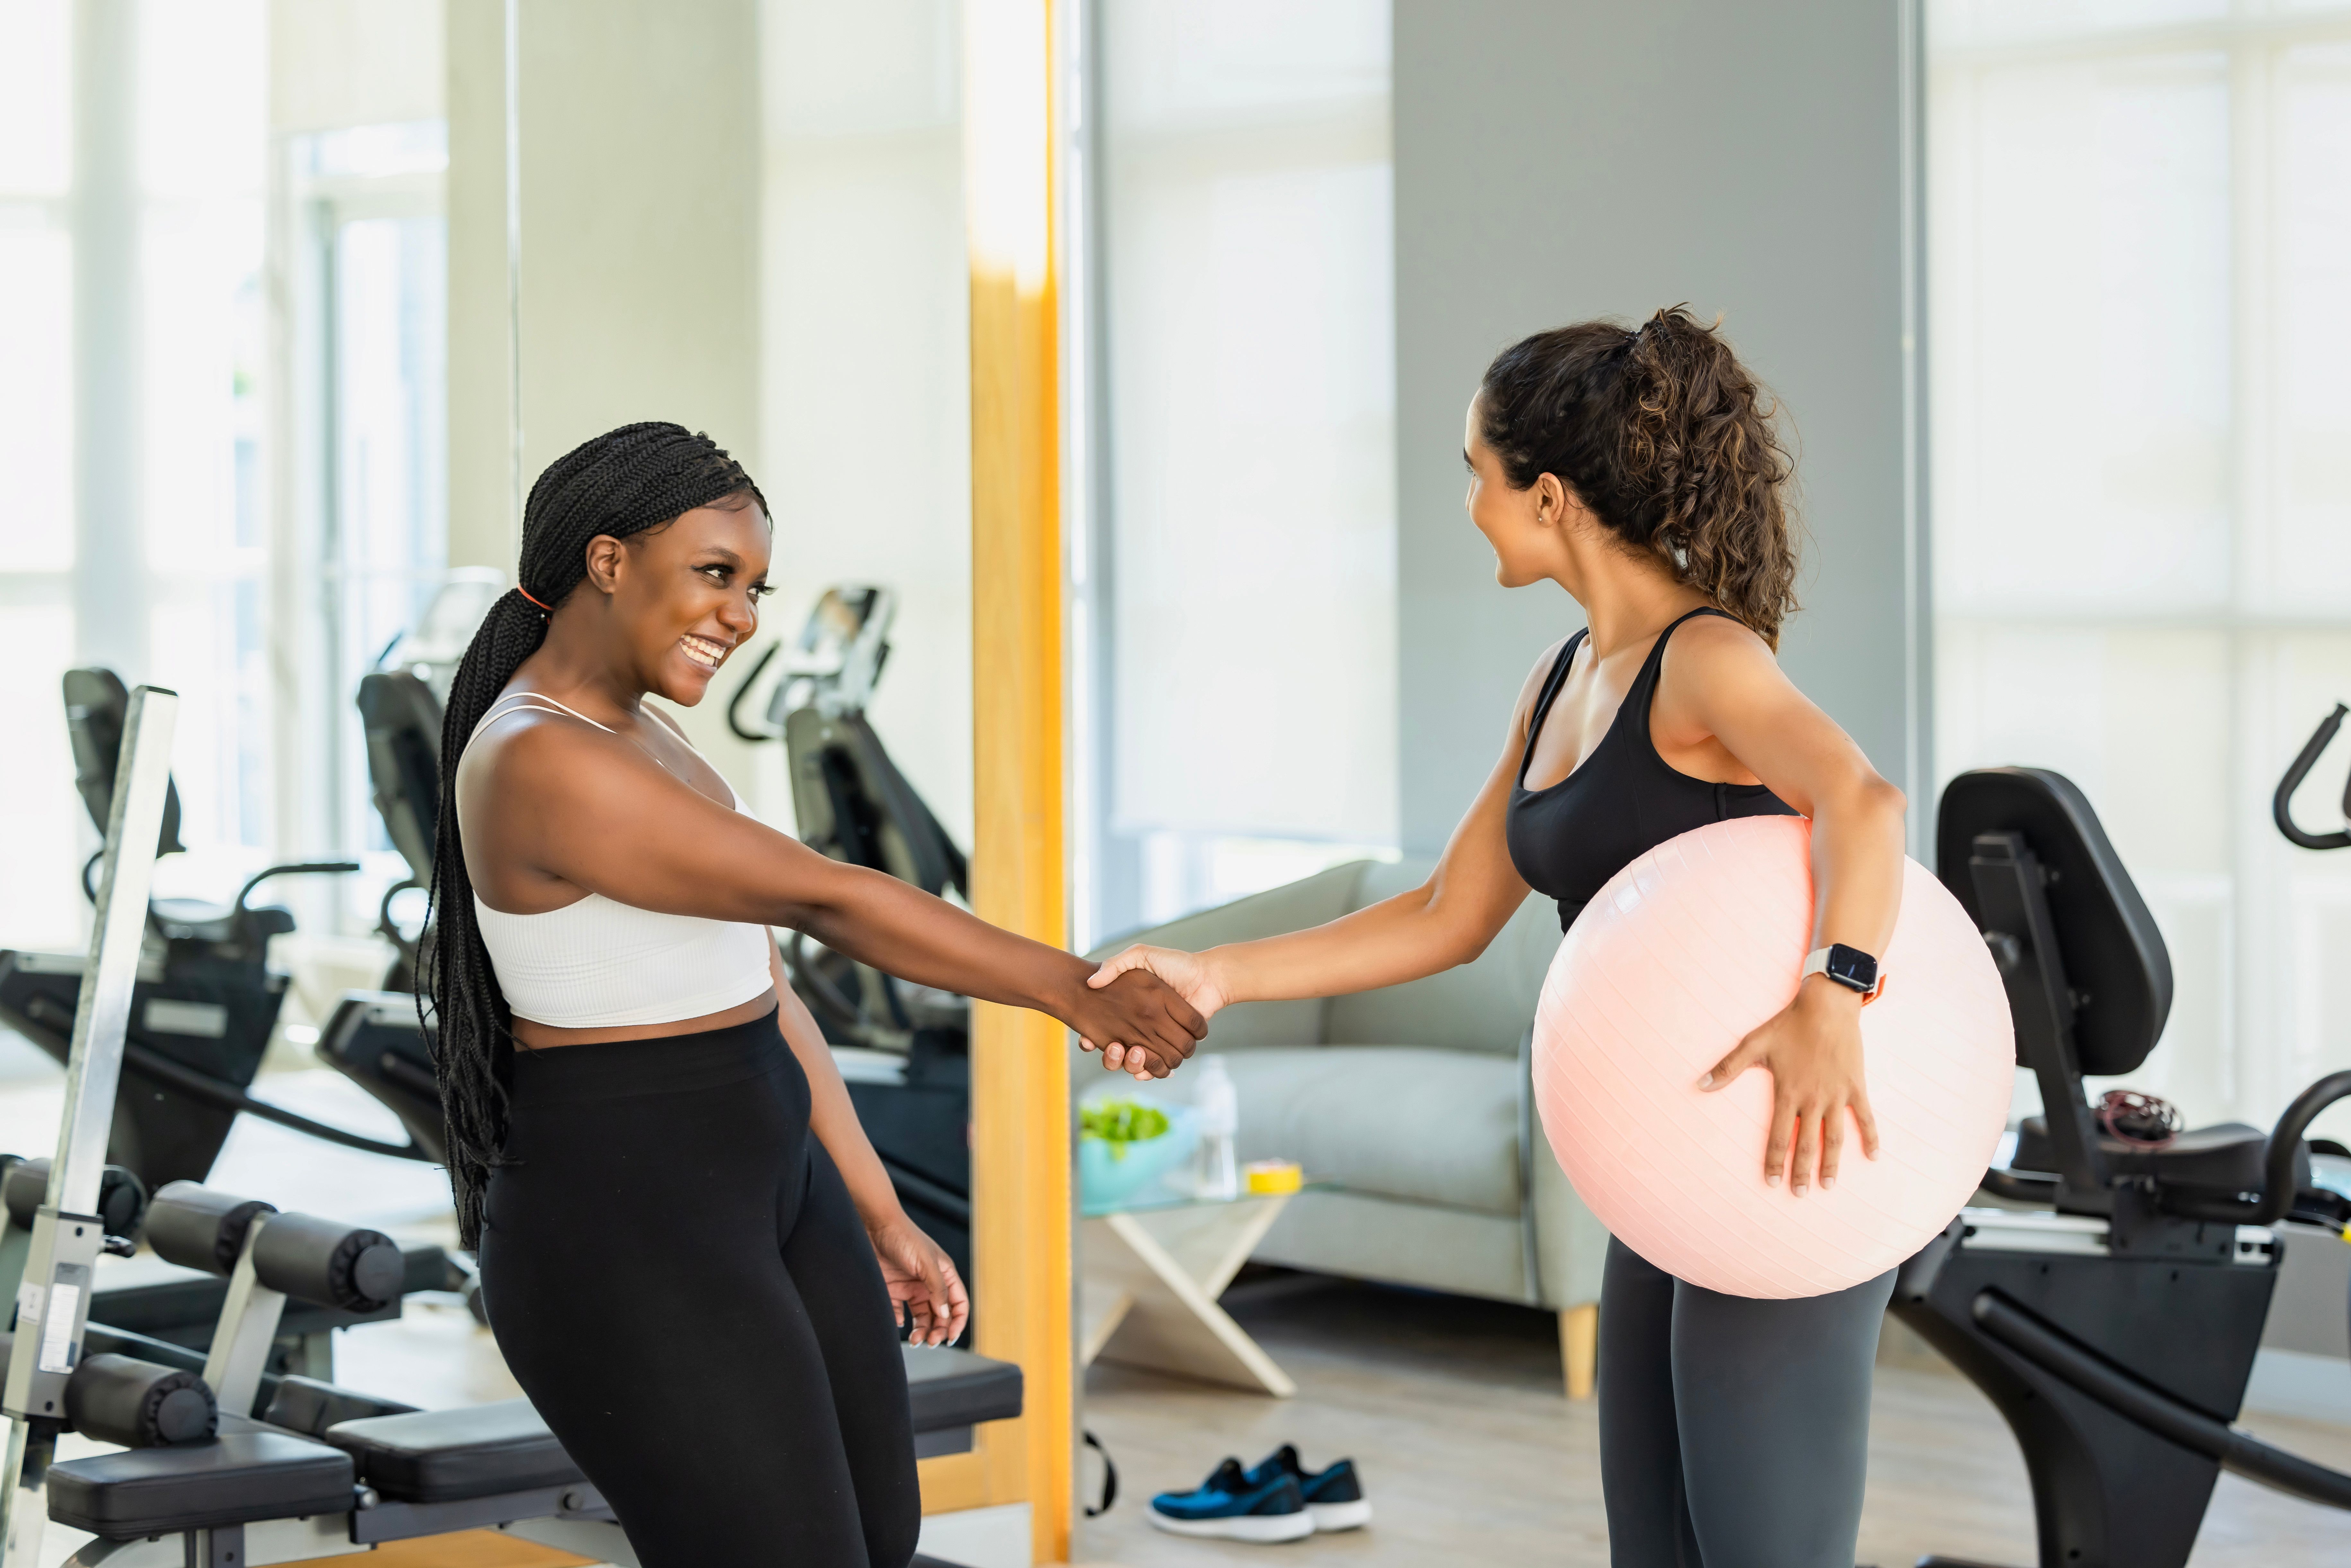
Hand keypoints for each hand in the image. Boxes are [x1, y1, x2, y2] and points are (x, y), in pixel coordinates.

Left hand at [868, 1213, 968, 1345]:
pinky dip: (899, 1321)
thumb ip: (938, 1289)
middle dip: (938, 1330)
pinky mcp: (892, 1289)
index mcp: (944, 1274)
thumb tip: (945, 1315)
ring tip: (914, 1339)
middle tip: (930, 1342)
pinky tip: (897, 1321)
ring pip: (920, 1317)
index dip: (957, 1321)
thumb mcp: (926, 1262)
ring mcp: (910, 1287)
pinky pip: (898, 1312)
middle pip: (940, 1314)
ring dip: (920, 1330)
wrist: (873, 1225)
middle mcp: (929, 1283)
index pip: (958, 1303)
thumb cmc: (904, 1238)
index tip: (950, 1337)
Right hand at [1085, 945, 1227, 1075]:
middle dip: (1112, 1058)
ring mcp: (1157, 1039)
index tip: (1087, 1039)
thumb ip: (1116, 964)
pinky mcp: (1172, 1048)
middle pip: (1118, 1054)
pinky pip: (1156, 1068)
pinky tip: (1142, 1069)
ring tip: (1132, 1051)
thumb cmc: (1175, 964)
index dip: (1093, 1039)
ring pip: (1135, 1064)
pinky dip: (1148, 1073)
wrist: (1207, 977)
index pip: (1104, 1031)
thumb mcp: (1140, 956)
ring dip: (1130, 1064)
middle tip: (1114, 1047)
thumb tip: (1091, 982)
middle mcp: (1142, 1028)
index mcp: (1132, 1011)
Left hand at [1699, 974, 1880, 1193]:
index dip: (1775, 1161)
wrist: (1827, 1006)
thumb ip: (1727, 1067)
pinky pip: (1866, 1117)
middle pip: (1807, 1144)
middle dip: (1802, 1171)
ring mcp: (1837, 1095)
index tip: (1772, 1183)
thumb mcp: (1753, 1043)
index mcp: (1787, 1093)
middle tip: (1799, 1194)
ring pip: (1835, 1137)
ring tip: (1828, 1185)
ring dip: (1832, 1163)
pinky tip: (1873, 1156)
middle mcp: (1813, 1099)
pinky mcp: (1856, 1086)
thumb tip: (1700, 1085)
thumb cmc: (1788, 1024)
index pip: (1779, 1136)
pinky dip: (1870, 1137)